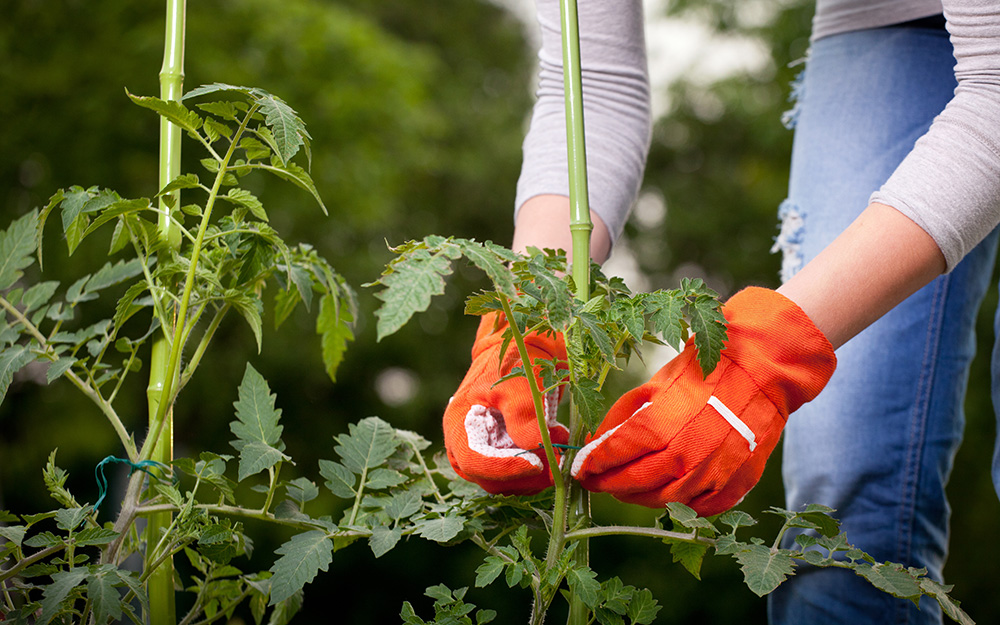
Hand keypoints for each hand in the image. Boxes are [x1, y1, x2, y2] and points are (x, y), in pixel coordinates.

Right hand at [443, 312, 568, 494]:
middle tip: (556, 458)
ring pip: (505, 482)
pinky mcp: (504, 454)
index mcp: (459, 423)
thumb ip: (523, 413)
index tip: (535, 463)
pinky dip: (538, 468)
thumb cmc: (518, 359)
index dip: (503, 468)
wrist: (527, 348)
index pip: (473, 461)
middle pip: (488, 479)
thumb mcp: (520, 381)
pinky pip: (517, 475)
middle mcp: (466, 443)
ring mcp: (485, 451)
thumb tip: (531, 447)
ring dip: (534, 474)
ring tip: (558, 444)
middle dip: (524, 474)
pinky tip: (556, 446)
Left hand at [571, 287, 835, 515]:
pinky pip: (699, 507)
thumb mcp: (657, 382)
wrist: (763, 371)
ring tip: (625, 488)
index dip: (595, 463)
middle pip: (636, 482)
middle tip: (596, 482)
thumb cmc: (705, 370)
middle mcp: (688, 453)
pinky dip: (678, 503)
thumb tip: (598, 440)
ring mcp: (714, 473)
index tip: (579, 468)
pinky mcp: (736, 484)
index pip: (617, 453)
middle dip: (610, 484)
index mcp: (664, 423)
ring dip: (639, 496)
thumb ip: (625, 414)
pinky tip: (666, 492)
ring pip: (665, 499)